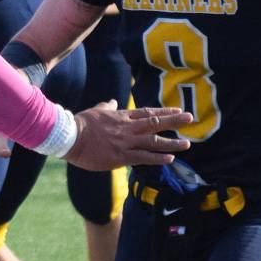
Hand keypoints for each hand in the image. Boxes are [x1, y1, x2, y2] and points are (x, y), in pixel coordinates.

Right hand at [64, 101, 191, 171]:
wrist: (70, 136)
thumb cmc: (81, 123)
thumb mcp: (97, 110)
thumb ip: (108, 106)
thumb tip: (113, 101)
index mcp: (122, 117)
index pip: (148, 113)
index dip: (164, 113)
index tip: (178, 112)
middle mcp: (128, 128)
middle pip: (155, 123)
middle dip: (174, 121)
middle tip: (190, 119)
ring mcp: (126, 142)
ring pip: (153, 141)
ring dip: (171, 143)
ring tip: (186, 144)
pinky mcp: (120, 156)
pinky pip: (143, 157)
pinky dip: (157, 158)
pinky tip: (169, 159)